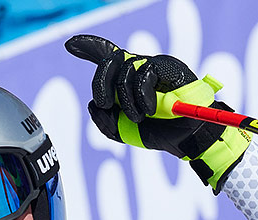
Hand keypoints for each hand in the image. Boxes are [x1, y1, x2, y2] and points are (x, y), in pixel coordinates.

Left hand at [64, 34, 249, 190]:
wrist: (187, 138)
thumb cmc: (160, 132)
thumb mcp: (124, 132)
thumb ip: (105, 121)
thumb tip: (93, 104)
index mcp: (128, 80)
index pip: (107, 56)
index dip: (89, 47)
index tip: (69, 44)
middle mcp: (139, 67)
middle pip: (109, 60)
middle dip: (101, 82)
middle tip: (107, 104)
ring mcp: (153, 64)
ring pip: (123, 70)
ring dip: (127, 100)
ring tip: (138, 117)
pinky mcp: (166, 66)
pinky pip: (142, 74)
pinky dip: (142, 97)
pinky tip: (150, 110)